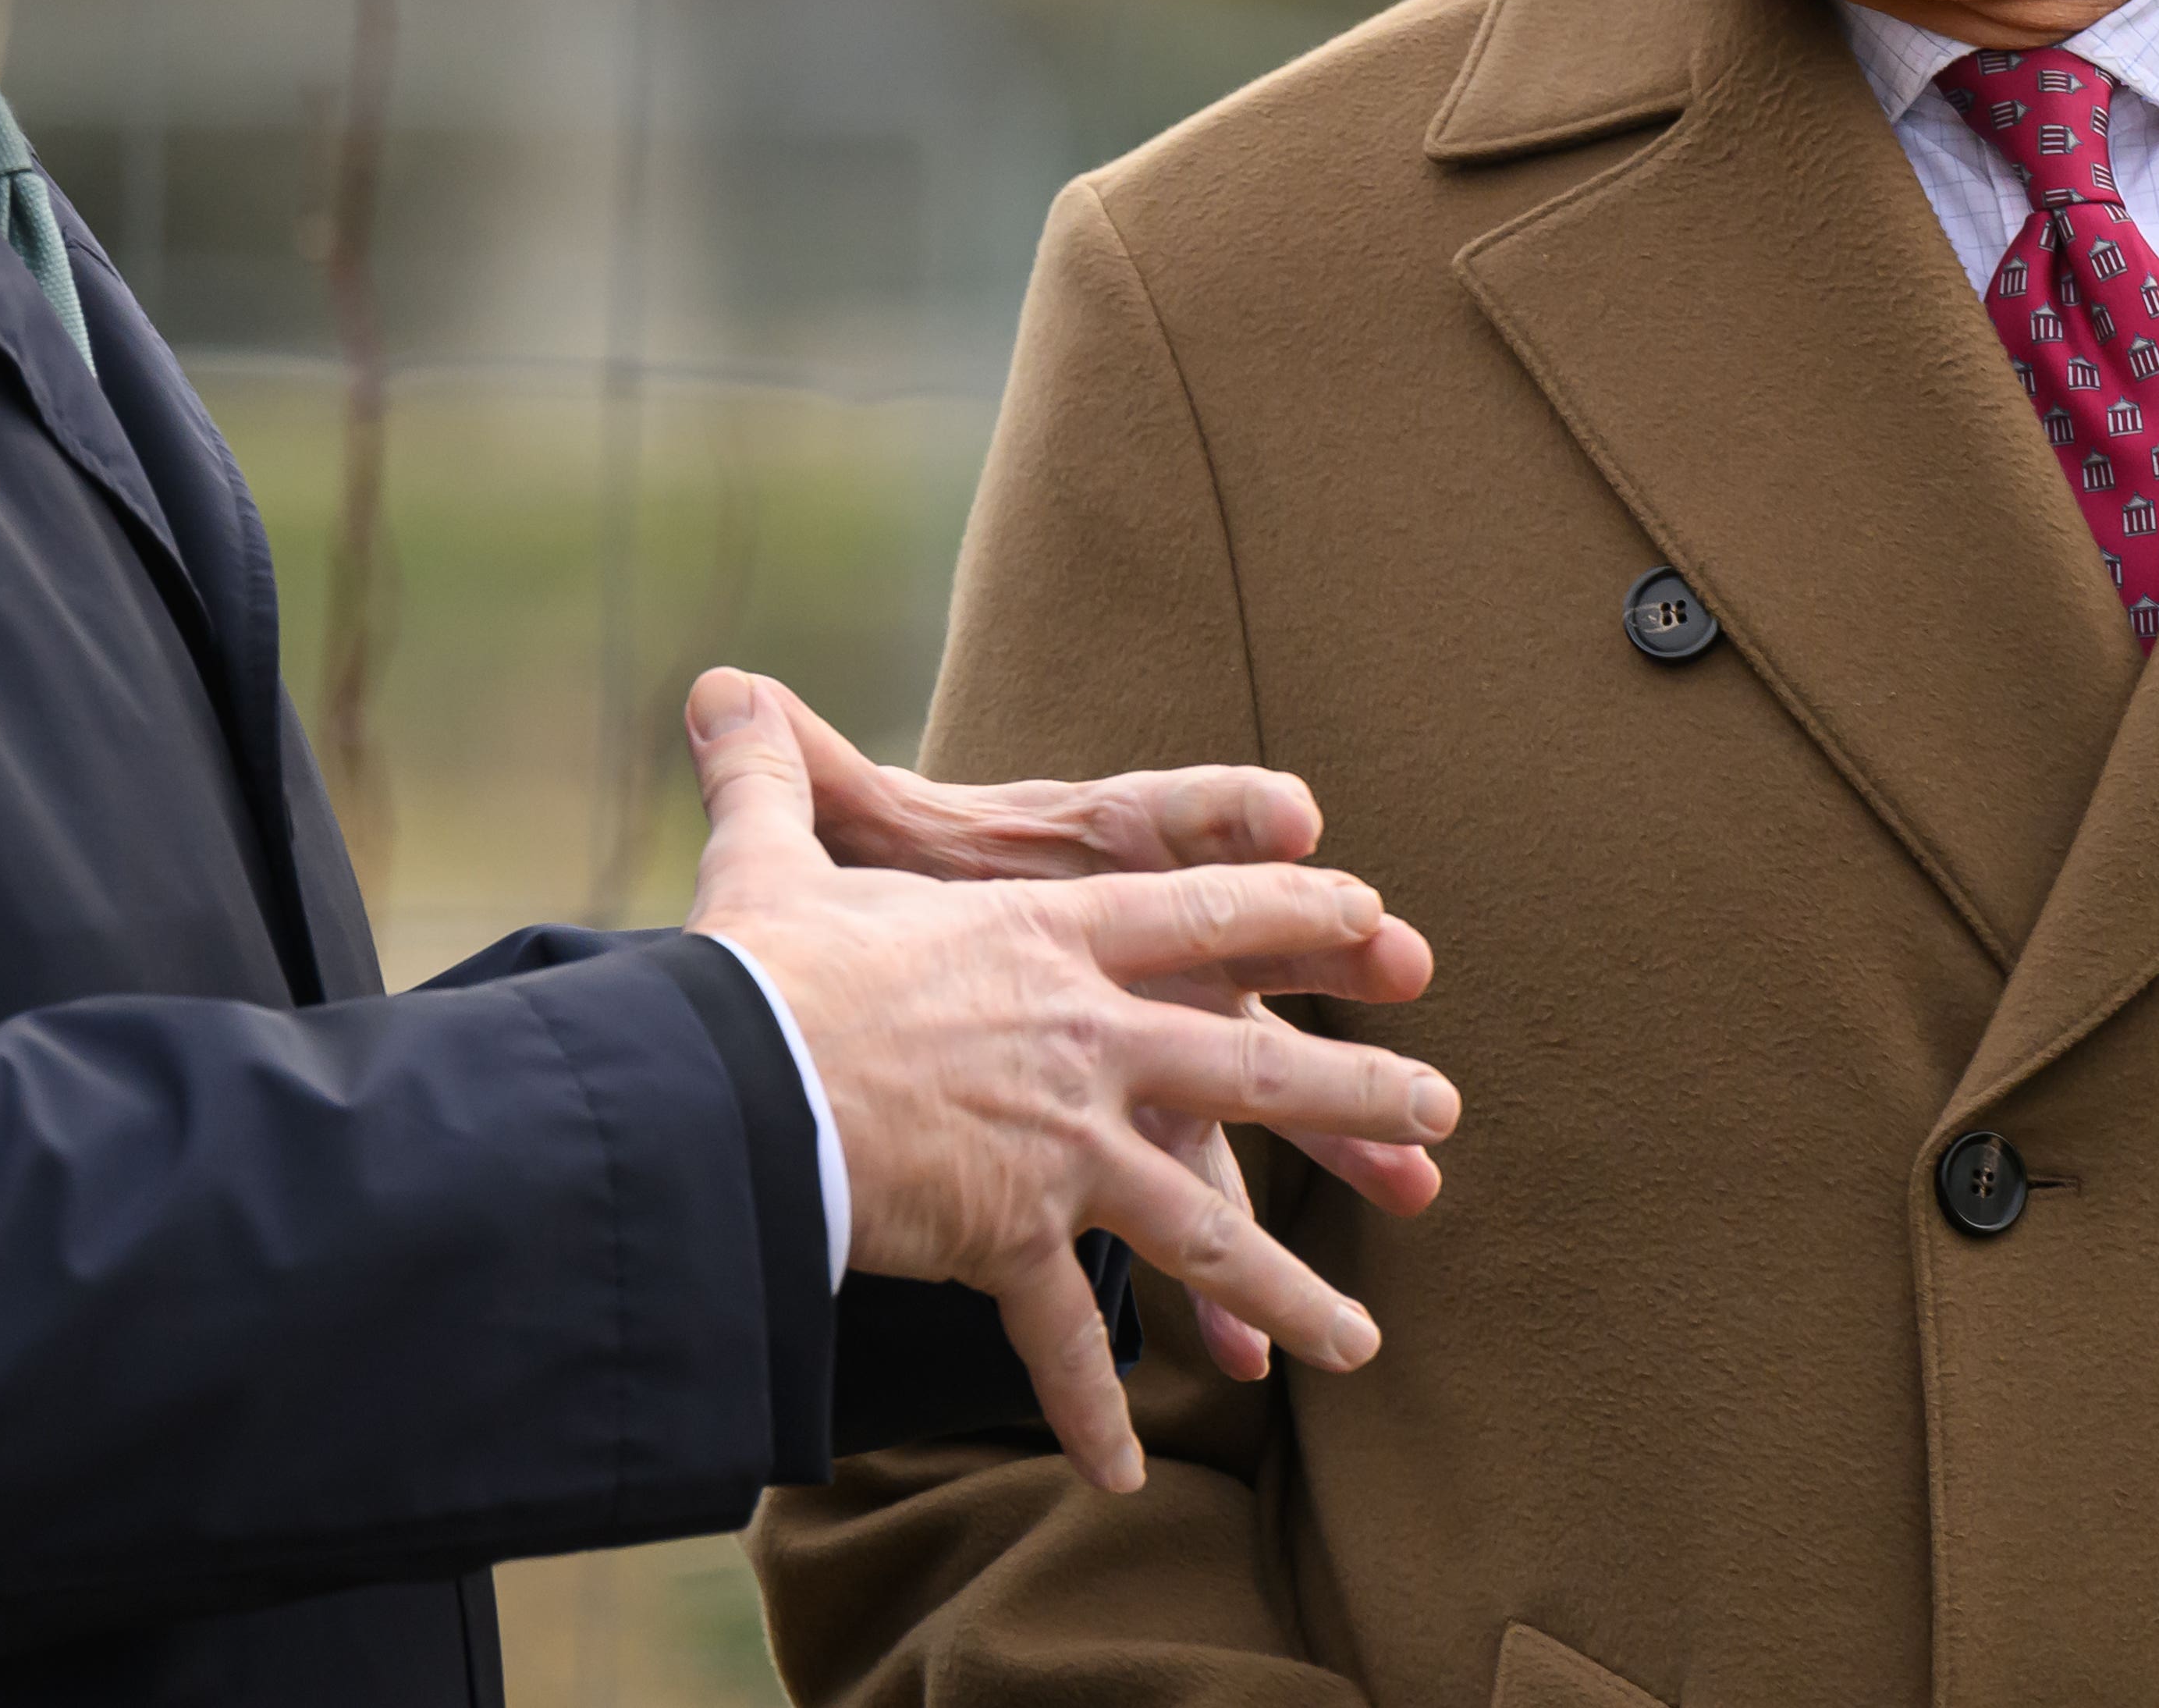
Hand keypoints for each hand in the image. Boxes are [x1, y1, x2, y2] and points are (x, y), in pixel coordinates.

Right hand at [680, 669, 1452, 1490]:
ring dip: (1285, 1290)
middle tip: (1441, 1123)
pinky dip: (1088, 1406)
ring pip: (1205, 1224)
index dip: (1299, 915)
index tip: (1380, 925)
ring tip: (1363, 1346)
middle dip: (1356, 1102)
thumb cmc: (752, 974)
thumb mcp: (773, 858)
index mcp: (1047, 939)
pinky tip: (1120, 1473)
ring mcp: (1063, 1143)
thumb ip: (772, 772)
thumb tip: (717, 684)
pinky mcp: (1010, 1235)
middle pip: (1253, 1069)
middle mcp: (1086, 1039)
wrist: (726, 1087)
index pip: (1202, 913)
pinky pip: (1064, 1334)